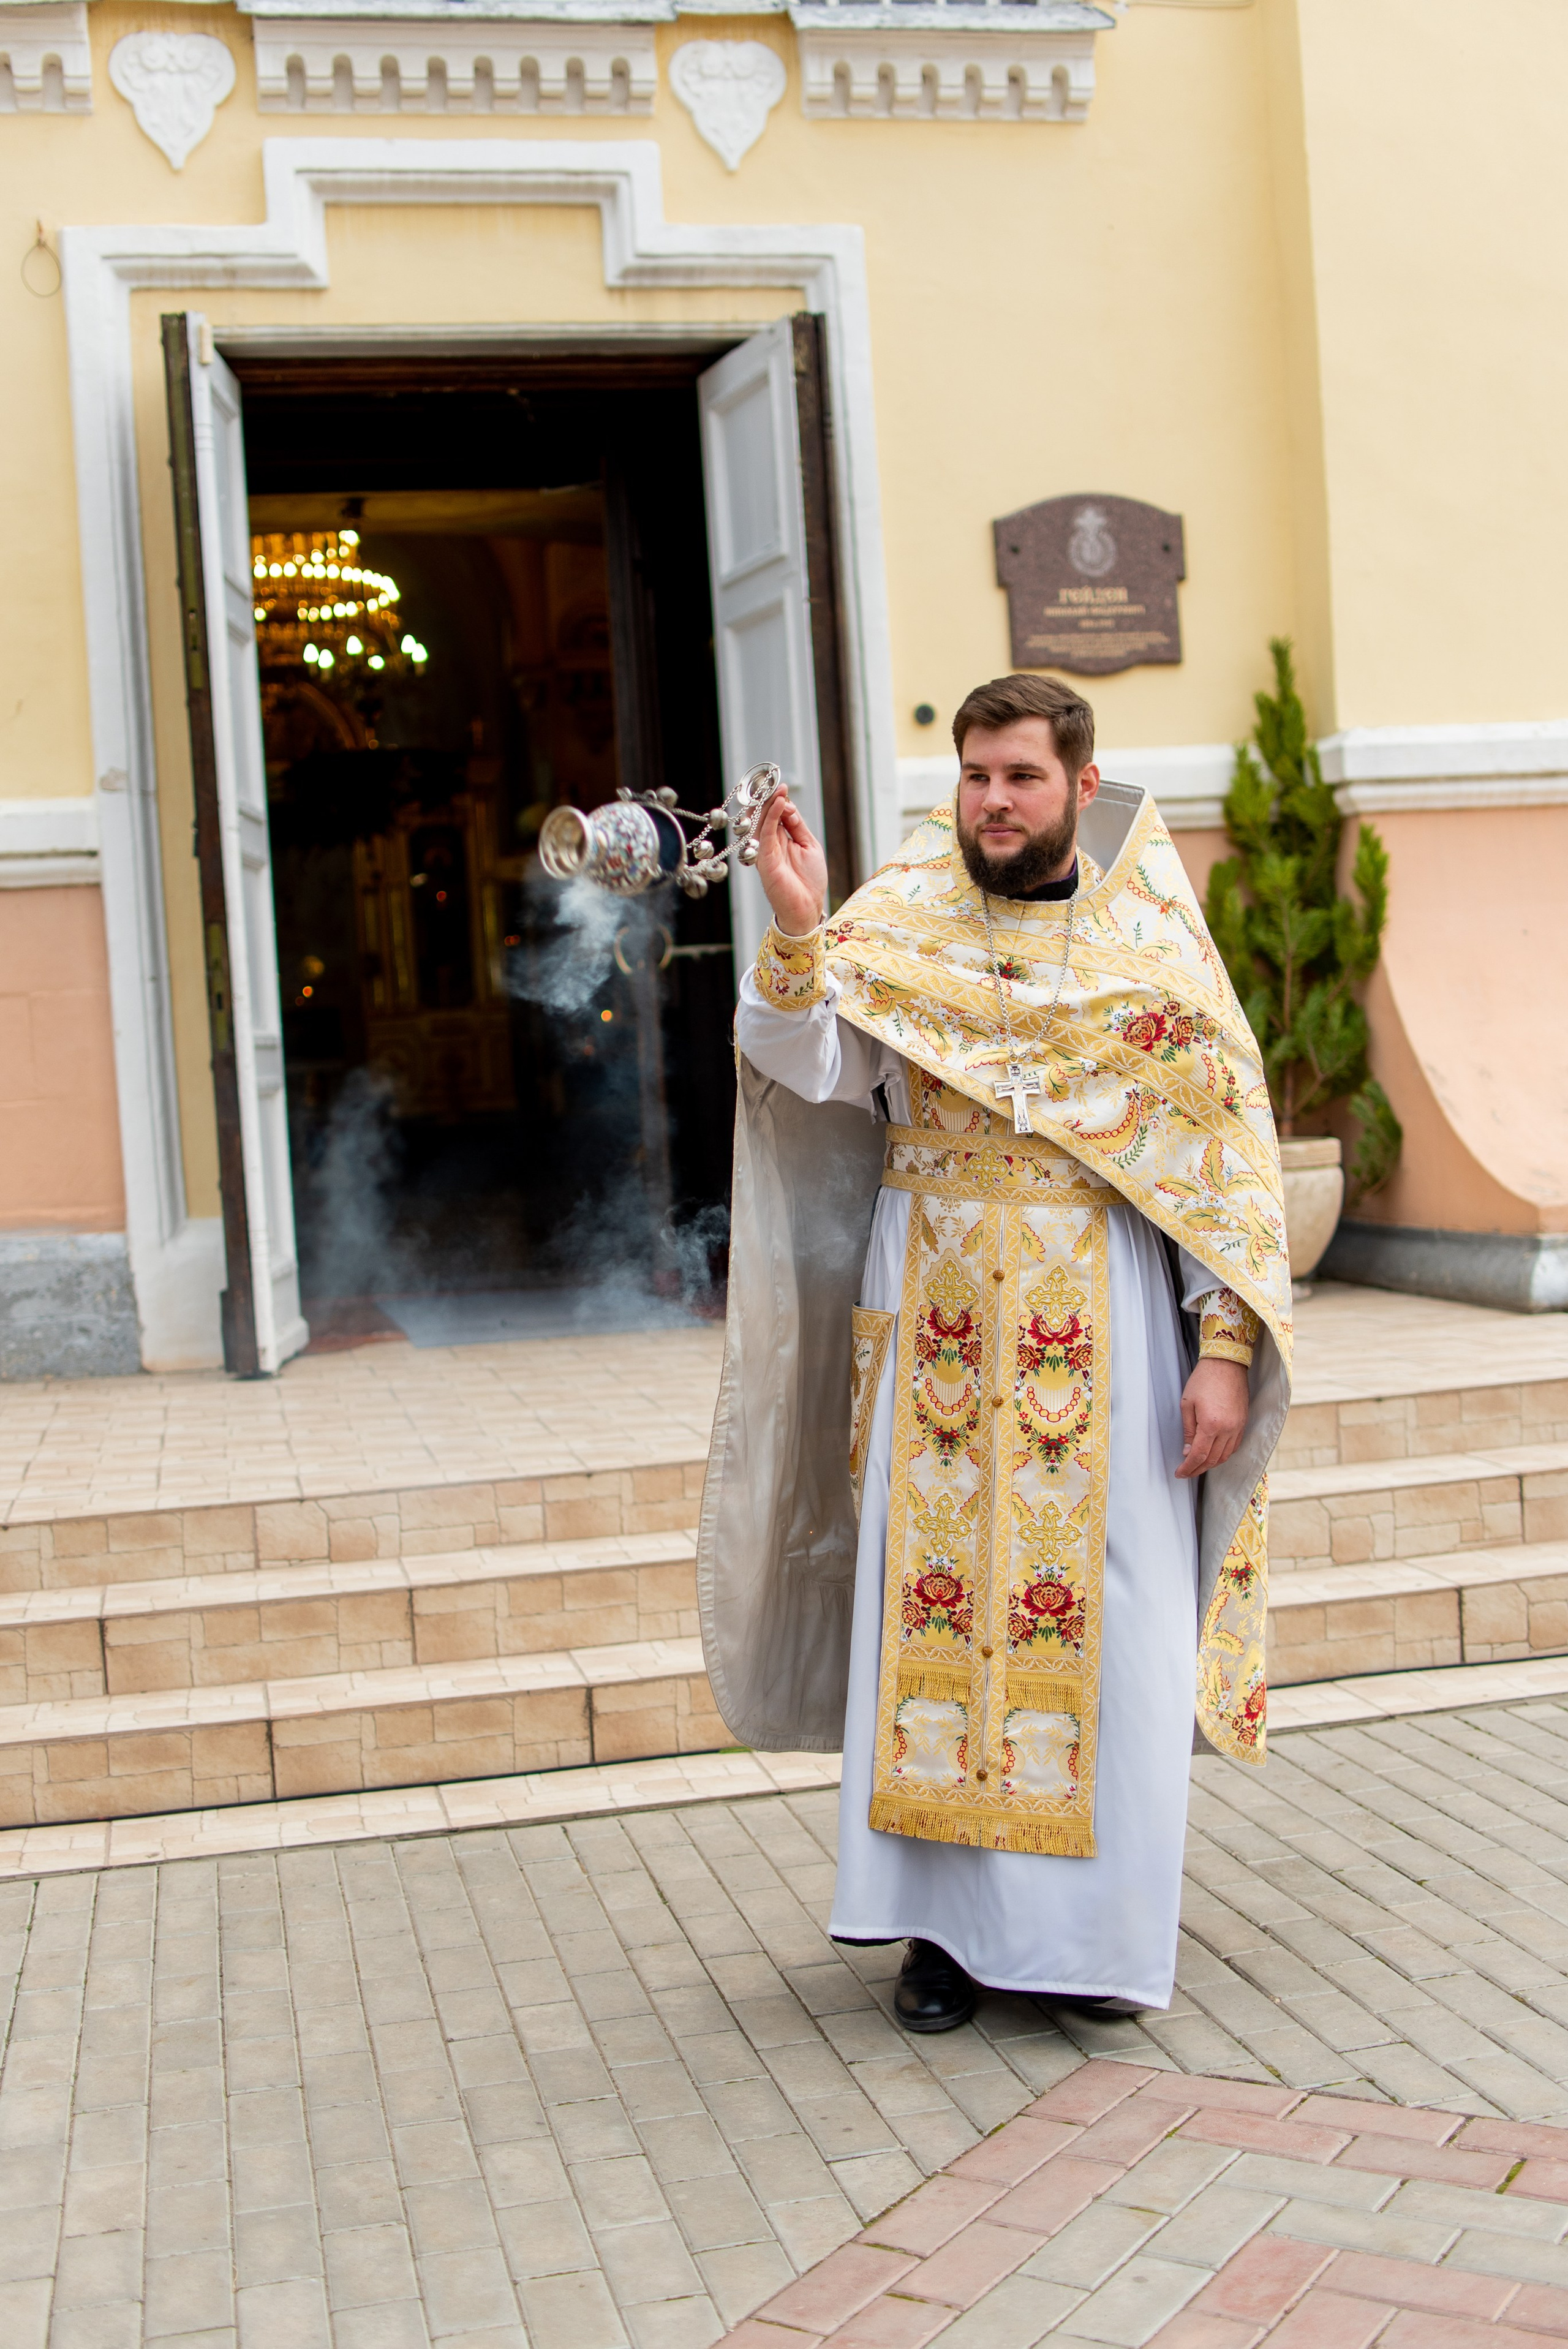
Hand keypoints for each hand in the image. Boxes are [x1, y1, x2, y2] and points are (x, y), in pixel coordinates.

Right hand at [752, 790, 827, 937]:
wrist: (807, 908)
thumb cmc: (809, 882)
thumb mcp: (809, 846)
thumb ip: (798, 826)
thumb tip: (789, 805)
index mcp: (782, 841)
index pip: (777, 815)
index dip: (781, 801)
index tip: (784, 788)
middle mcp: (771, 845)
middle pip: (767, 815)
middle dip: (771, 798)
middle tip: (776, 783)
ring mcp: (766, 851)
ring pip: (763, 821)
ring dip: (770, 802)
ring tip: (778, 788)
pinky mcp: (765, 858)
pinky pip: (766, 832)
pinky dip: (772, 815)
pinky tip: (781, 802)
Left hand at [1176, 1357, 1249, 1479]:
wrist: (1226, 1364)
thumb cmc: (1204, 1380)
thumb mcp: (1187, 1404)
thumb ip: (1188, 1430)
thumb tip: (1187, 1451)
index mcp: (1211, 1425)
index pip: (1199, 1455)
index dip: (1188, 1468)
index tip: (1180, 1473)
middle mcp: (1228, 1429)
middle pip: (1213, 1459)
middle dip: (1198, 1469)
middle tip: (1186, 1472)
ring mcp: (1238, 1427)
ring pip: (1226, 1455)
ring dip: (1212, 1464)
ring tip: (1198, 1465)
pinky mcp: (1243, 1422)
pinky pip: (1235, 1446)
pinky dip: (1224, 1454)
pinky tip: (1214, 1454)